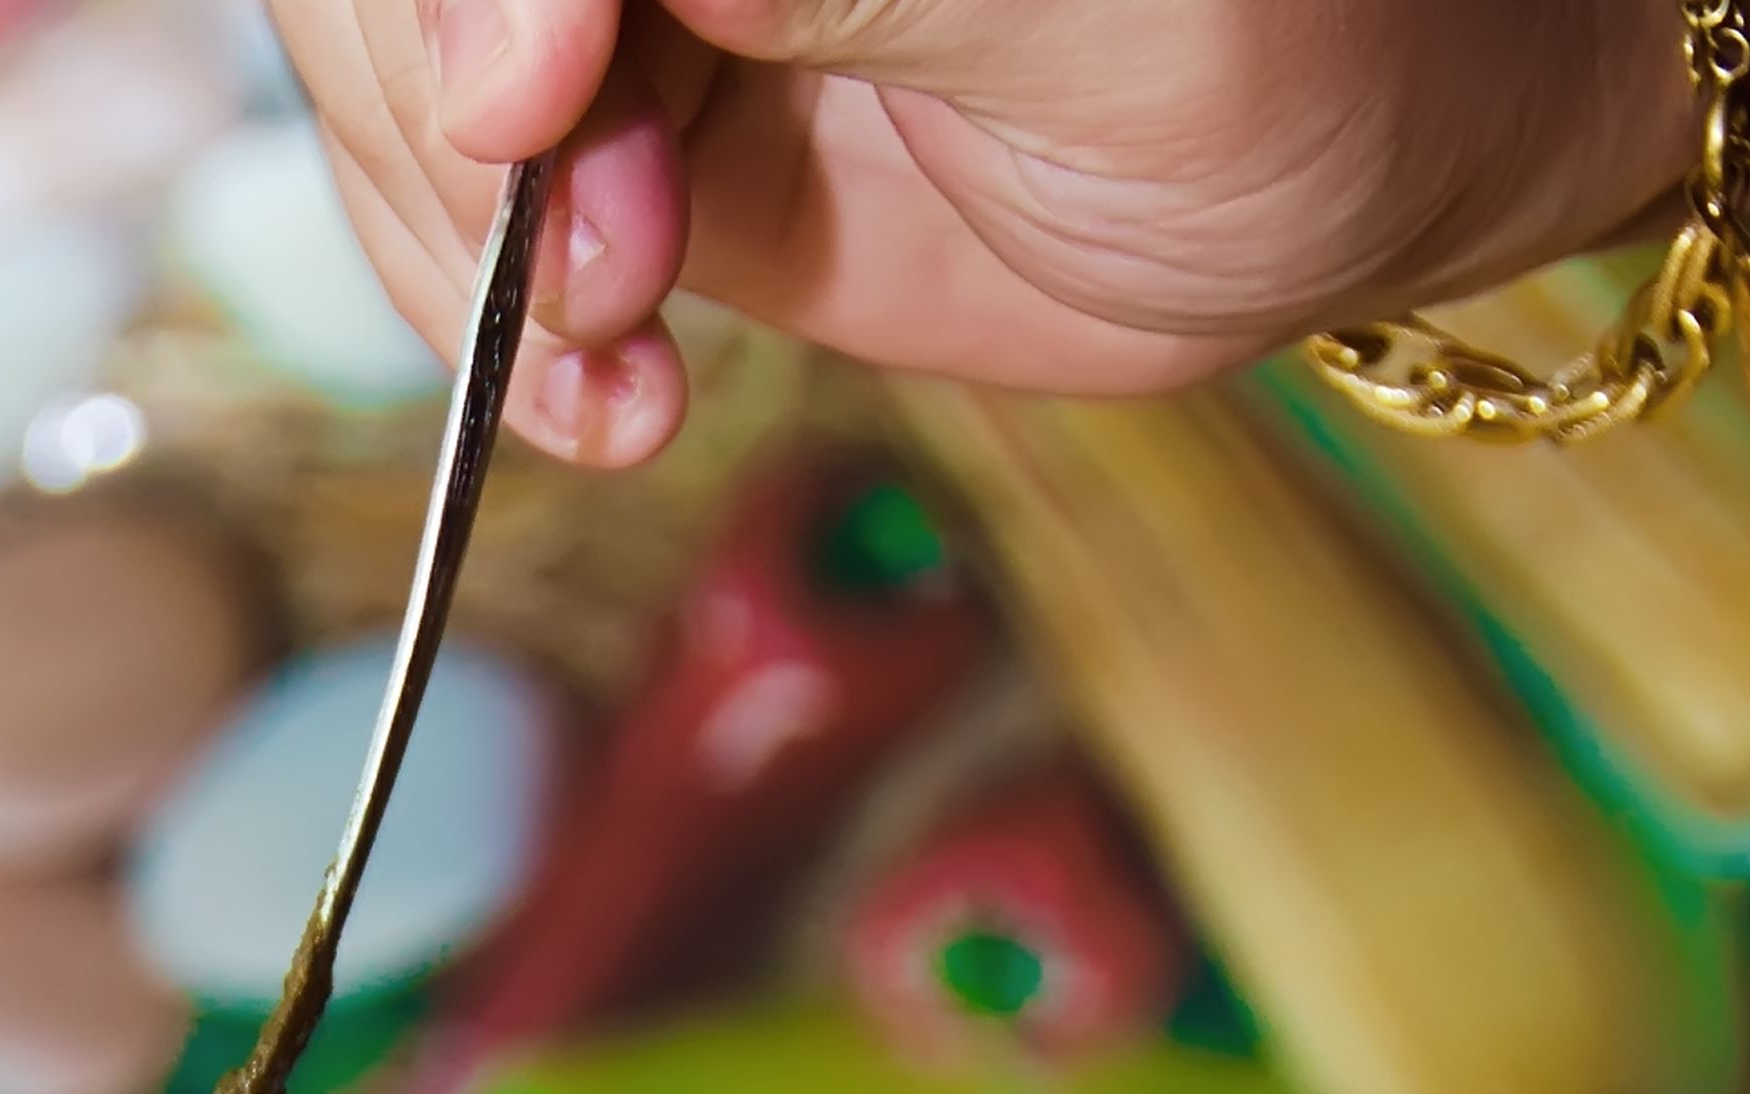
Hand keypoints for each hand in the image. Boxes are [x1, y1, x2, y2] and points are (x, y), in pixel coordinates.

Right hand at [280, 0, 1739, 461]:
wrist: (1336, 169)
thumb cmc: (1290, 45)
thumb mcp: (1095, 24)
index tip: (530, 107)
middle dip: (453, 119)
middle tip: (600, 273)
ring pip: (413, 83)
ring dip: (466, 250)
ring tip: (618, 366)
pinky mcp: (634, 119)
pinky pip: (469, 213)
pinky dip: (496, 328)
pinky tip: (608, 399)